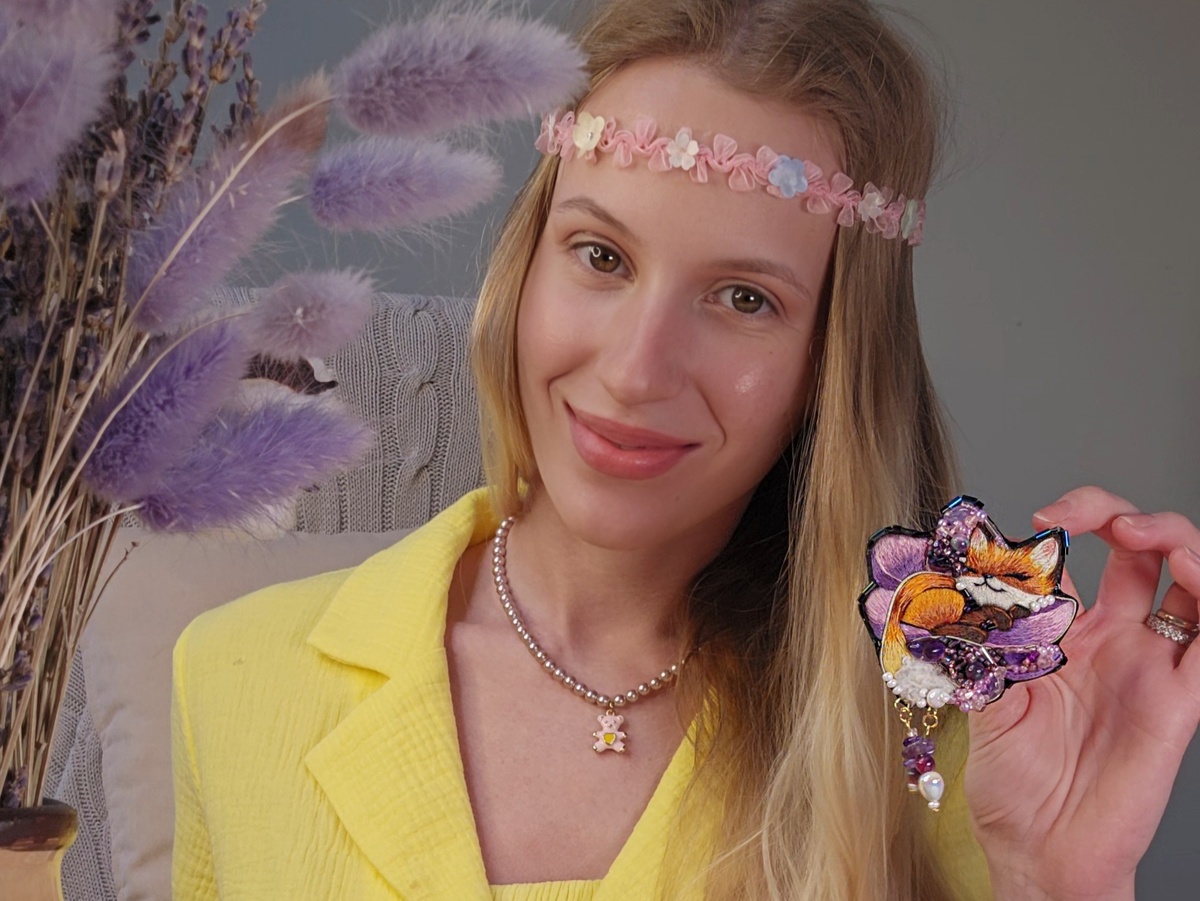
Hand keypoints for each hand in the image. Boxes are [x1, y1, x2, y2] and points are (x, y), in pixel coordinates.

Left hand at [963, 486, 1199, 900]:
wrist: (1037, 850)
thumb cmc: (1010, 783)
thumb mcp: (980, 696)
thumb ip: (977, 640)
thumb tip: (945, 584)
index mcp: (1066, 634)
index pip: (1084, 554)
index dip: (1072, 521)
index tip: (1039, 519)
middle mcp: (1115, 642)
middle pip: (1145, 553)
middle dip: (1128, 516)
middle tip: (1100, 519)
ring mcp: (1150, 669)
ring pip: (1194, 586)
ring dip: (1181, 545)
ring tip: (1150, 537)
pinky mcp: (1178, 704)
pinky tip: (1192, 580)